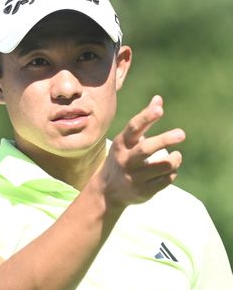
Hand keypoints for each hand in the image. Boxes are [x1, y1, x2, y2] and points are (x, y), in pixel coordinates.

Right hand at [96, 95, 184, 209]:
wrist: (108, 191)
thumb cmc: (123, 157)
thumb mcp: (128, 140)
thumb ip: (144, 121)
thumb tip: (158, 98)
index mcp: (121, 144)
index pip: (134, 128)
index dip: (146, 117)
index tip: (160, 109)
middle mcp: (126, 160)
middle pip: (147, 148)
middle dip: (165, 139)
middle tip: (181, 133)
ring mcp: (134, 177)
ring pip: (163, 165)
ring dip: (175, 159)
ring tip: (176, 156)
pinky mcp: (144, 191)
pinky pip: (167, 179)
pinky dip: (172, 173)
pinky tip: (169, 171)